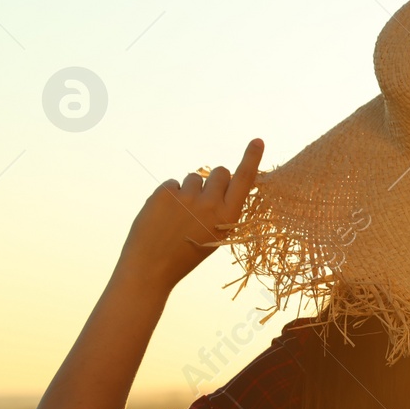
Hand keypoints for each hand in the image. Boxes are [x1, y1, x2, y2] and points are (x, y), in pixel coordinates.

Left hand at [115, 139, 262, 291]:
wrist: (151, 267)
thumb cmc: (186, 254)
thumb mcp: (214, 234)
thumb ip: (220, 209)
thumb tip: (219, 180)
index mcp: (228, 217)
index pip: (244, 180)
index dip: (251, 158)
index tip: (257, 140)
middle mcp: (210, 204)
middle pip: (220, 171)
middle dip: (214, 179)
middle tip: (203, 198)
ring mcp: (187, 197)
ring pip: (193, 177)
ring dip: (188, 190)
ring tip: (178, 214)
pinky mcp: (165, 193)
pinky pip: (172, 183)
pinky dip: (169, 195)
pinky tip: (164, 215)